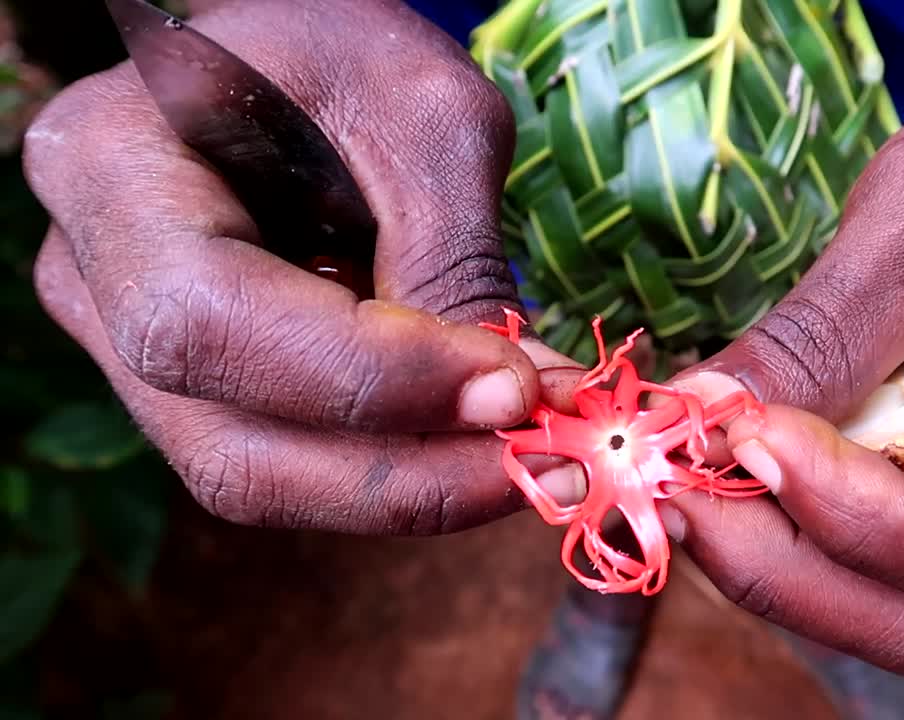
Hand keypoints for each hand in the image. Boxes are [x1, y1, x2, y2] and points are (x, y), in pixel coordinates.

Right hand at [23, 0, 578, 534]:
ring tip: (536, 461)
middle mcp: (91, 281)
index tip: (514, 391)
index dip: (369, 381)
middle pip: (230, 444)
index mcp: (111, 170)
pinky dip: (401, 473)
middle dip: (406, 476)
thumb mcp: (424, 120)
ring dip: (413, 491)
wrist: (302, 63)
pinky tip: (487, 447)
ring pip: (263, 477)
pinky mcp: (204, 391)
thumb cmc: (353, 58)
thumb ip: (451, 259)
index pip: (212, 320)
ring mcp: (134, 351)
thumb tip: (507, 410)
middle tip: (549, 464)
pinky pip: (294, 464)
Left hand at [661, 90, 903, 675]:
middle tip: (679, 497)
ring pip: (892, 612)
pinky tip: (716, 481)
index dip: (868, 522)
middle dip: (797, 570)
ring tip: (680, 488)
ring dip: (775, 567)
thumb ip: (826, 332)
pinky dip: (784, 539)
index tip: (749, 439)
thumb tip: (701, 419)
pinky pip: (868, 568)